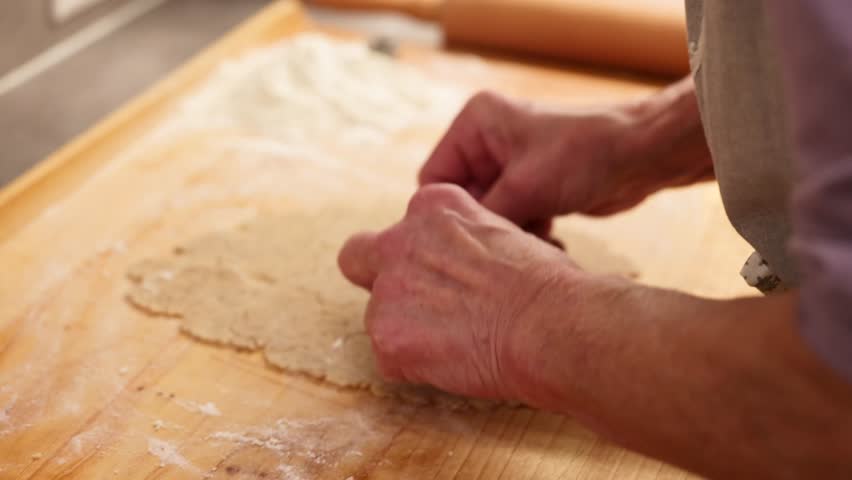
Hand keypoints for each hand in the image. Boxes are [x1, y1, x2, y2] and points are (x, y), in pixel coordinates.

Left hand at [337, 184, 579, 401]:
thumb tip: (465, 267)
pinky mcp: (387, 337)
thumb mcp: (502, 232)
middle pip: (358, 258)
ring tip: (459, 345)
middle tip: (410, 306)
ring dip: (407, 332)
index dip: (422, 256)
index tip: (446, 276)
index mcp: (432, 206)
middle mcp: (399, 241)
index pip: (405, 229)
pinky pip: (390, 358)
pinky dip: (415, 366)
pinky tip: (455, 363)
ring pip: (378, 317)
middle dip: (374, 278)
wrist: (550, 324)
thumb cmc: (546, 283)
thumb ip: (464, 241)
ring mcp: (388, 290)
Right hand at [420, 85, 713, 232]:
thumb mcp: (526, 186)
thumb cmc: (586, 152)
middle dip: (485, 226)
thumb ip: (483, 215)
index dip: (447, 213)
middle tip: (506, 246)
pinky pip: (513, 221)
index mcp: (475, 125)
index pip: (434, 178)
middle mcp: (487, 142)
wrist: (644, 156)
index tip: (466, 241)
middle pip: (462, 201)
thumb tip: (451, 247)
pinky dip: (527, 236)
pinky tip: (553, 241)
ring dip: (509, 235)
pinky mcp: (532, 187)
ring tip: (537, 241)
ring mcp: (510, 166)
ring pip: (488, 216)